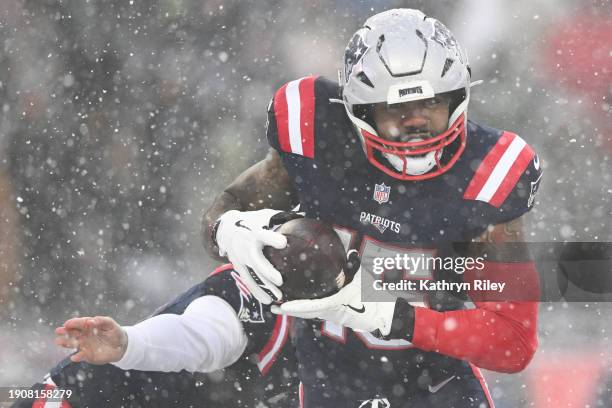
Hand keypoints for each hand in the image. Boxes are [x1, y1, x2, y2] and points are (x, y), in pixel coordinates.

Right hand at [54, 316, 127, 364]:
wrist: (120, 345)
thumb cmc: (113, 331)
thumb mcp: (110, 323)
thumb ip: (101, 320)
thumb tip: (91, 320)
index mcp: (88, 326)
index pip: (79, 323)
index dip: (73, 323)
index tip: (68, 323)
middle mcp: (83, 335)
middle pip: (72, 333)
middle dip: (65, 331)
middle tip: (59, 330)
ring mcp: (84, 345)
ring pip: (73, 344)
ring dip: (66, 343)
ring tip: (59, 341)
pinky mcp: (88, 355)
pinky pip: (81, 356)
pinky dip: (77, 357)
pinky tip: (74, 357)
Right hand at [215, 209, 288, 303]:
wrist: (226, 228)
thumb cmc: (253, 221)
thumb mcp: (264, 215)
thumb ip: (281, 217)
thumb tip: (304, 215)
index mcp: (253, 231)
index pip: (262, 235)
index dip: (271, 238)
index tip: (283, 242)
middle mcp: (245, 245)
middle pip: (256, 260)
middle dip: (267, 271)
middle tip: (280, 280)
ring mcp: (241, 258)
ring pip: (252, 274)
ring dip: (264, 286)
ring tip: (278, 296)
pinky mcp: (238, 267)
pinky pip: (248, 280)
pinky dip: (257, 291)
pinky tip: (267, 301)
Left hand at [271, 268, 396, 335]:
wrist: (383, 313)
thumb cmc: (375, 296)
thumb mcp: (366, 279)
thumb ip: (357, 265)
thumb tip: (351, 250)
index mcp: (337, 304)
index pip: (313, 307)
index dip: (297, 307)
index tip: (282, 306)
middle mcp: (332, 311)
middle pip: (306, 313)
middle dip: (289, 310)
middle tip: (272, 306)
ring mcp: (332, 314)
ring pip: (309, 313)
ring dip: (294, 309)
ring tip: (277, 304)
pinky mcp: (334, 314)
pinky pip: (316, 310)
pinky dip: (304, 306)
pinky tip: (295, 300)